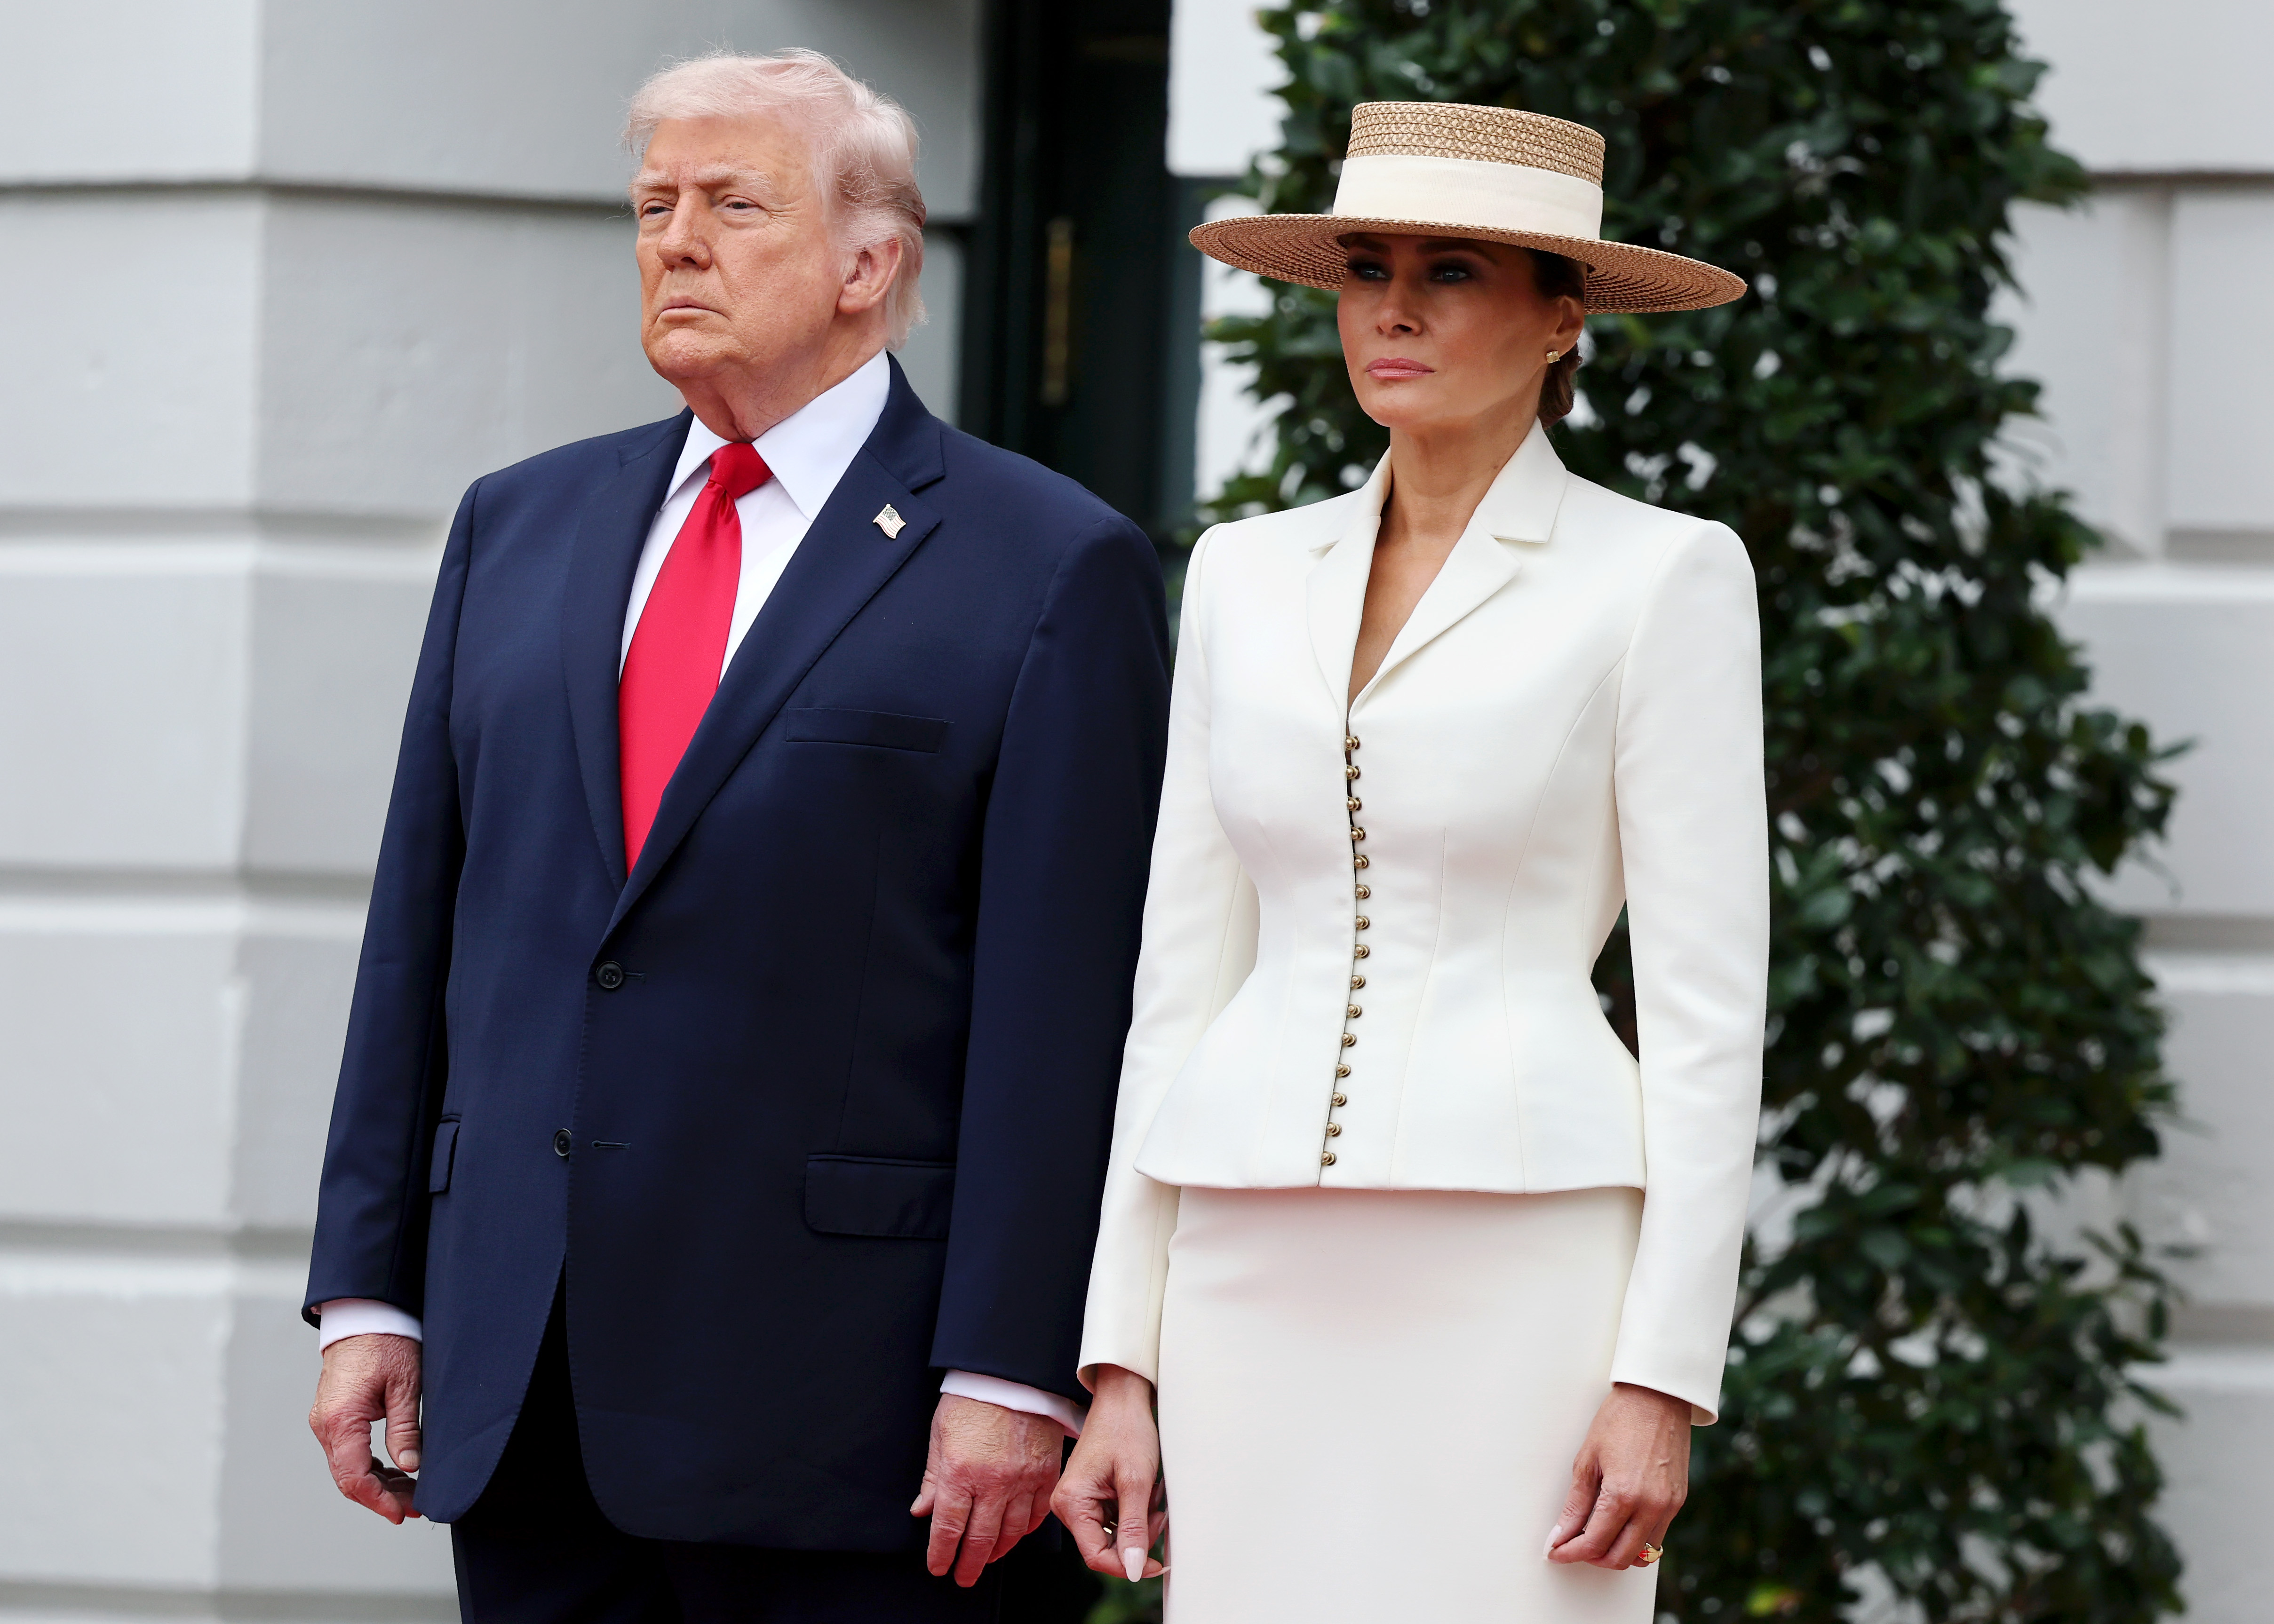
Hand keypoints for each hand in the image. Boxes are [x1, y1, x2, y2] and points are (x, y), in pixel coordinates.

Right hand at [309, 1332, 424, 1522]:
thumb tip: (411, 1468)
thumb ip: (405, 1430)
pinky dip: (370, 1467)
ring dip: (377, 1484)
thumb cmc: (386, 1342)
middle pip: (349, 1478)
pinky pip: (348, 1452)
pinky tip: (396, 1473)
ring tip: (411, 1493)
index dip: (378, 1500)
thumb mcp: (406, 1385)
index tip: (402, 1513)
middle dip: (381, 1497)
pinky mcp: (334, 1417)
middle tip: (414, 1507)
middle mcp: (326, 1425)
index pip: (354, 1477)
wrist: (364, 1315)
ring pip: (348, 1468)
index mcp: (341, 1420)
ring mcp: (327, 1422)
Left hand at [910, 1395, 1065, 1586]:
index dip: (941, 1554)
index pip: (949, 1528)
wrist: (1013, 1374)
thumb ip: (933, 1478)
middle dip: (968, 1564)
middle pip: (980, 1539)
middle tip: (962, 1576)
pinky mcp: (1046, 1472)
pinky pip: (1038, 1514)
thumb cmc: (973, 1399)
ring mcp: (1024, 1479)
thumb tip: (923, 1511)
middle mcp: (994, 1482)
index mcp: (961, 1472)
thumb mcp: (940, 1435)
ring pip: (1011, 1532)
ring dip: (997, 1552)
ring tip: (986, 1559)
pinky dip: (1026, 1530)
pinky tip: (1016, 1534)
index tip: (938, 1567)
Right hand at [1051, 1364, 1166, 1583]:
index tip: (1156, 1564)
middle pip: (1106, 1547)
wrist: (1123, 1399)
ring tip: (1150, 1492)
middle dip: (1137, 1535)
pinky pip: (1114, 1520)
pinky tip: (1143, 1491)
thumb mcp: (1136, 1481)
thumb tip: (1134, 1570)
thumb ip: (1134, 1528)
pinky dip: (1134, 1512)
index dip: (1128, 1566)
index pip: (1096, 1556)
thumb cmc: (1127, 1430)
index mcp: (1072, 1503)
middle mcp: (1068, 1506)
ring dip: (1138, 1522)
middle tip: (1157, 1510)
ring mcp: (1078, 1502)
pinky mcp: (1090, 1497)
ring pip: (1114, 1535)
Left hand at [1546, 1382, 1689, 1568]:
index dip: (1569, 1552)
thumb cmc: (1619, 1420)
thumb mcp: (1587, 1460)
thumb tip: (1560, 1535)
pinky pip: (1656, 1536)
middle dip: (1591, 1558)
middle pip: (1619, 1558)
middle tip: (1572, 1546)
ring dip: (1615, 1553)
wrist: (1657, 1397)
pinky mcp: (1678, 1501)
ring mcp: (1668, 1506)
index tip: (1555, 1552)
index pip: (1593, 1543)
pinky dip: (1635, 1540)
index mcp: (1623, 1495)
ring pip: (1641, 1554)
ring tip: (1595, 1535)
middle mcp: (1651, 1507)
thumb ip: (1575, 1504)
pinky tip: (1618, 1524)